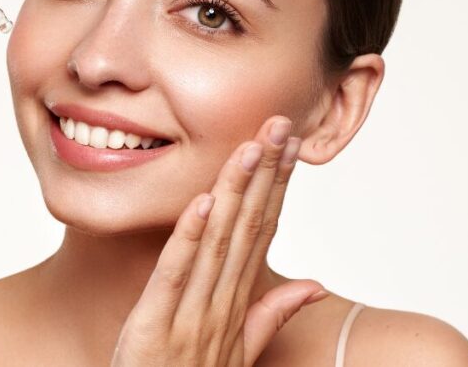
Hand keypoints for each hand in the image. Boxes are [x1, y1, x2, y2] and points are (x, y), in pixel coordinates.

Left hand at [112, 115, 326, 365]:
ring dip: (234, 191)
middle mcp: (222, 305)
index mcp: (238, 304)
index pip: (263, 232)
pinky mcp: (156, 326)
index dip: (278, 186)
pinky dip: (189, 237)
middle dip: (265, 174)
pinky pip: (175, 275)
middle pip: (248, 228)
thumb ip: (271, 314)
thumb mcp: (239, 351)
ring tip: (250, 147)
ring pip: (218, 243)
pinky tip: (202, 202)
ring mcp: (192, 316)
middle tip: (280, 124)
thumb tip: (311, 281)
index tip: (290, 144)